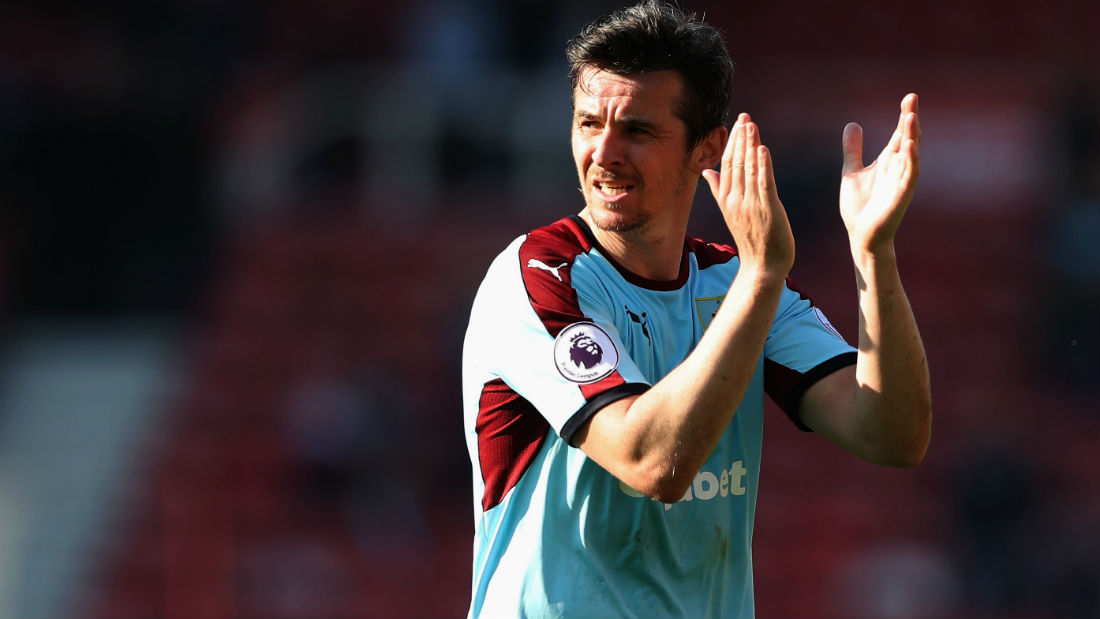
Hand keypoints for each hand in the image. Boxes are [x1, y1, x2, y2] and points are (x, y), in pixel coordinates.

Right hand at [702, 113, 794, 277]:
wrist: (762, 266)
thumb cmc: (751, 239)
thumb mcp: (730, 212)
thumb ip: (718, 190)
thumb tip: (707, 172)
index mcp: (726, 199)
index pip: (727, 164)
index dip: (732, 142)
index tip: (738, 123)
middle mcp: (735, 200)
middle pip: (736, 163)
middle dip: (741, 138)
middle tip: (745, 116)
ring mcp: (750, 205)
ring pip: (749, 170)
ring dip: (751, 145)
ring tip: (752, 125)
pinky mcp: (767, 210)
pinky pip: (764, 184)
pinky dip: (763, 166)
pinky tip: (763, 149)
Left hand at [840, 93, 921, 253]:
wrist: (861, 235)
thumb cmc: (860, 207)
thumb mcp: (852, 171)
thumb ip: (853, 149)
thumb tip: (853, 124)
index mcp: (887, 162)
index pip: (899, 134)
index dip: (904, 116)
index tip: (909, 97)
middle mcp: (898, 168)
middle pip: (907, 138)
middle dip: (910, 120)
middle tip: (912, 98)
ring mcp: (901, 181)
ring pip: (910, 154)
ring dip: (912, 136)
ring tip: (911, 116)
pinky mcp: (901, 196)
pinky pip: (909, 176)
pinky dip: (911, 161)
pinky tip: (910, 146)